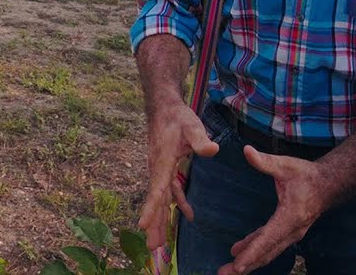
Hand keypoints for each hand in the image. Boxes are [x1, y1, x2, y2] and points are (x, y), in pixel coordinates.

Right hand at [137, 101, 219, 249]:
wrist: (164, 107)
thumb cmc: (177, 116)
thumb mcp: (192, 126)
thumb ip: (201, 140)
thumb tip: (212, 150)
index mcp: (162, 162)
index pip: (156, 189)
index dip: (150, 208)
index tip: (142, 225)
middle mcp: (157, 169)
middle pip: (155, 201)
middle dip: (154, 224)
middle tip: (152, 247)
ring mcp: (160, 170)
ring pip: (160, 199)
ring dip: (160, 220)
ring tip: (159, 243)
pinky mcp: (166, 168)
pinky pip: (169, 191)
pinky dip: (176, 204)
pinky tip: (187, 215)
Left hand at [218, 147, 329, 274]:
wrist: (329, 184)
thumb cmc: (307, 174)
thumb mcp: (285, 165)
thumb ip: (265, 161)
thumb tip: (247, 150)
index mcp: (290, 216)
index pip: (267, 238)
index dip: (251, 252)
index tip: (237, 265)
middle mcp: (292, 230)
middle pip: (266, 252)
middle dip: (246, 265)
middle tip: (225, 274)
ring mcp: (291, 233)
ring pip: (268, 252)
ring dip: (249, 262)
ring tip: (229, 271)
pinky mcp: (288, 232)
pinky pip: (269, 245)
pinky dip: (255, 251)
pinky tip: (239, 253)